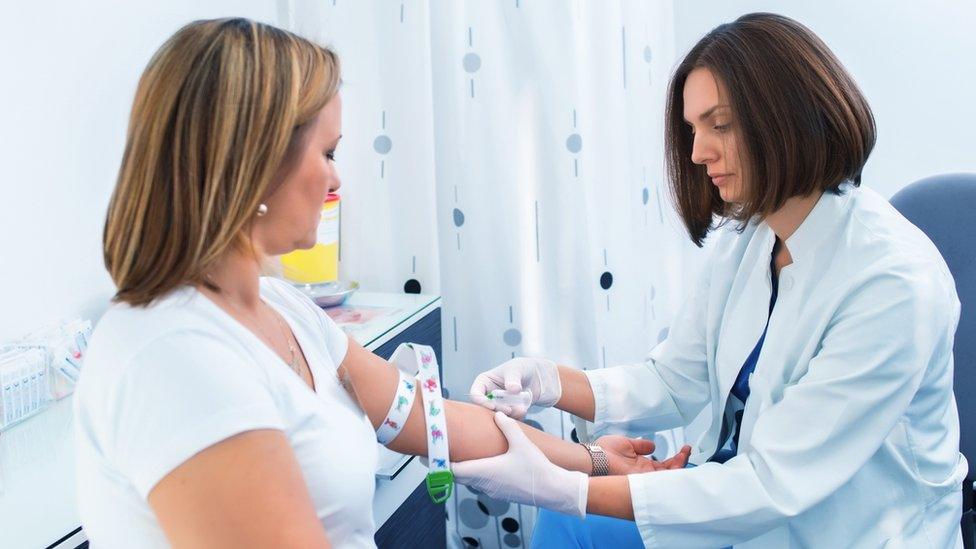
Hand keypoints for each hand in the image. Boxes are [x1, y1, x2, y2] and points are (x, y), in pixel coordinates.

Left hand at [452, 412, 587, 516]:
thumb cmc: (536, 468)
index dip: (441, 463)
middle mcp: (484, 484)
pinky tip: (484, 463)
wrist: (552, 490)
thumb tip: (497, 413)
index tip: (432, 454)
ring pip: (470, 481)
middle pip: (458, 477)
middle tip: (444, 451)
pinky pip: (481, 484)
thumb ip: (507, 426)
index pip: (453, 470)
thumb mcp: (522, 443)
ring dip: (465, 470)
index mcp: (484, 471)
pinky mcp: (500, 493)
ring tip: (463, 454)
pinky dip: (476, 474)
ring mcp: (492, 491)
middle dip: (451, 465)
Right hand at [469, 357, 560, 418]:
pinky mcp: (511, 412)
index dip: (481, 402)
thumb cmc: (524, 367)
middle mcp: (489, 395)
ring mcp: (500, 404)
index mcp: (485, 382)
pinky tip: (524, 409)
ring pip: (498, 415)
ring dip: (509, 414)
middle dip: (497, 410)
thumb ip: (513, 378)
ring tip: (521, 408)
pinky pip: (510, 418)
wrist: (541, 376)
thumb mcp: (517, 369)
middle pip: (485, 408)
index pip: (475, 394)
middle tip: (509, 409)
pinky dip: (516, 416)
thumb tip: (512, 389)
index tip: (493, 406)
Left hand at [596, 435, 691, 474]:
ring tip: (684, 455)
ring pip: (667, 477)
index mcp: (642, 465)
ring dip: (678, 466)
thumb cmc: (604, 450)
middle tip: (687, 450)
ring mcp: (643, 478)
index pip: (664, 464)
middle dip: (681, 462)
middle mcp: (645, 474)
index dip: (676, 457)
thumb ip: (641, 445)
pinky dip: (670, 474)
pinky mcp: (640, 480)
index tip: (684, 448)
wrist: (594, 457)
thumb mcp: (627, 443)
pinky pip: (658, 480)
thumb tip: (653, 445)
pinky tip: (678, 465)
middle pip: (669, 472)